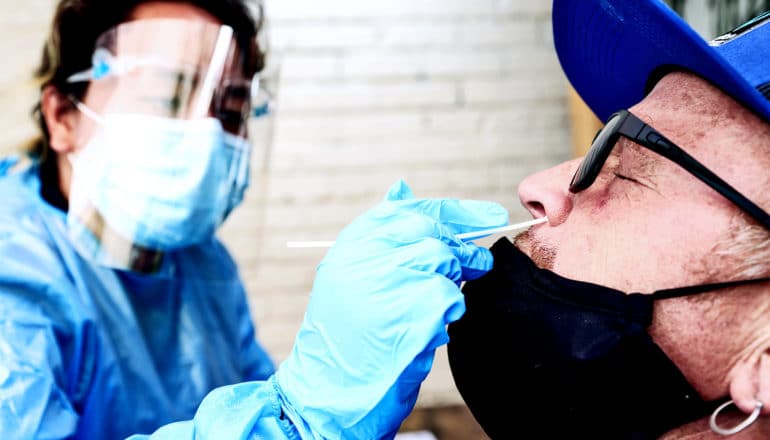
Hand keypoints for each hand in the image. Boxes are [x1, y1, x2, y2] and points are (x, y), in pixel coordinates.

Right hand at [275, 180, 507, 438]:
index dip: (457, 211)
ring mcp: (391, 277)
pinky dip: (446, 314)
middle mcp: (369, 251)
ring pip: (446, 263)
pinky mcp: (414, 308)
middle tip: (479, 265)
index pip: (412, 209)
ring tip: (430, 309)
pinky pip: (450, 298)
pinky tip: (424, 329)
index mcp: (354, 240)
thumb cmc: (344, 333)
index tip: (490, 214)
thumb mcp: (351, 273)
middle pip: (434, 233)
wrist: (327, 389)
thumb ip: (381, 234)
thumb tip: (402, 189)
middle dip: (462, 249)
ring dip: (450, 286)